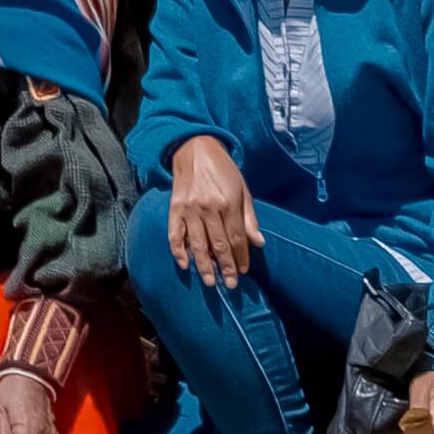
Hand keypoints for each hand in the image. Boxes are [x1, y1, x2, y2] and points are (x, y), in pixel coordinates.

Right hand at [166, 135, 260, 285]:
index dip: (241, 258)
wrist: (194, 148)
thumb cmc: (223, 170)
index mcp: (228, 203)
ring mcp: (189, 209)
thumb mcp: (242, 189)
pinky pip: (175, 234)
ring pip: (198, 244)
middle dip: (226, 268)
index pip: (236, 238)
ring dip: (204, 265)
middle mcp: (208, 208)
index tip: (243, 271)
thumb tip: (258, 243)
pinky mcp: (175, 208)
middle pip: (219, 245)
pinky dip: (178, 250)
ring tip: (210, 282)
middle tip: (230, 285)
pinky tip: (185, 264)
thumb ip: (249, 218)